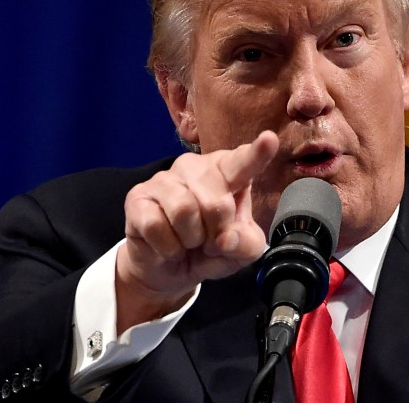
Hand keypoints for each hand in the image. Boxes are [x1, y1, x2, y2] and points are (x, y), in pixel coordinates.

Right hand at [115, 130, 278, 333]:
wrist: (169, 268)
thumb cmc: (211, 249)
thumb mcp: (240, 252)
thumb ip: (246, 244)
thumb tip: (227, 238)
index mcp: (228, 172)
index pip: (244, 162)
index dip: (257, 153)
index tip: (270, 139)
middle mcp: (195, 167)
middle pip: (216, 203)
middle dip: (215, 234)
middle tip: (209, 241)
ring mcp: (164, 179)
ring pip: (184, 212)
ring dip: (190, 240)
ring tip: (188, 241)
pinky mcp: (138, 197)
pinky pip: (156, 226)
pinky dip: (168, 247)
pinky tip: (168, 246)